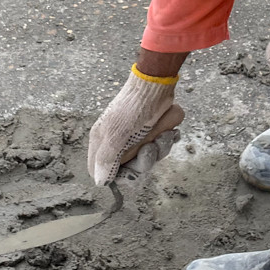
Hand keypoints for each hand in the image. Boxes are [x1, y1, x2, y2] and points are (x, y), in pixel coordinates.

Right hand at [86, 66, 184, 184]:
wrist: (154, 87)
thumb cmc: (132, 110)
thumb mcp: (115, 136)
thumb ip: (106, 160)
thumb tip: (100, 182)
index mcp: (101, 142)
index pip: (101, 172)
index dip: (117, 176)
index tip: (130, 172)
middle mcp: (116, 142)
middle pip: (129, 168)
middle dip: (144, 161)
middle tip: (149, 148)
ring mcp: (135, 138)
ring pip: (147, 159)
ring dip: (158, 149)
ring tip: (162, 135)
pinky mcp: (151, 133)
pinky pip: (159, 148)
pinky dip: (166, 141)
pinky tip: (169, 132)